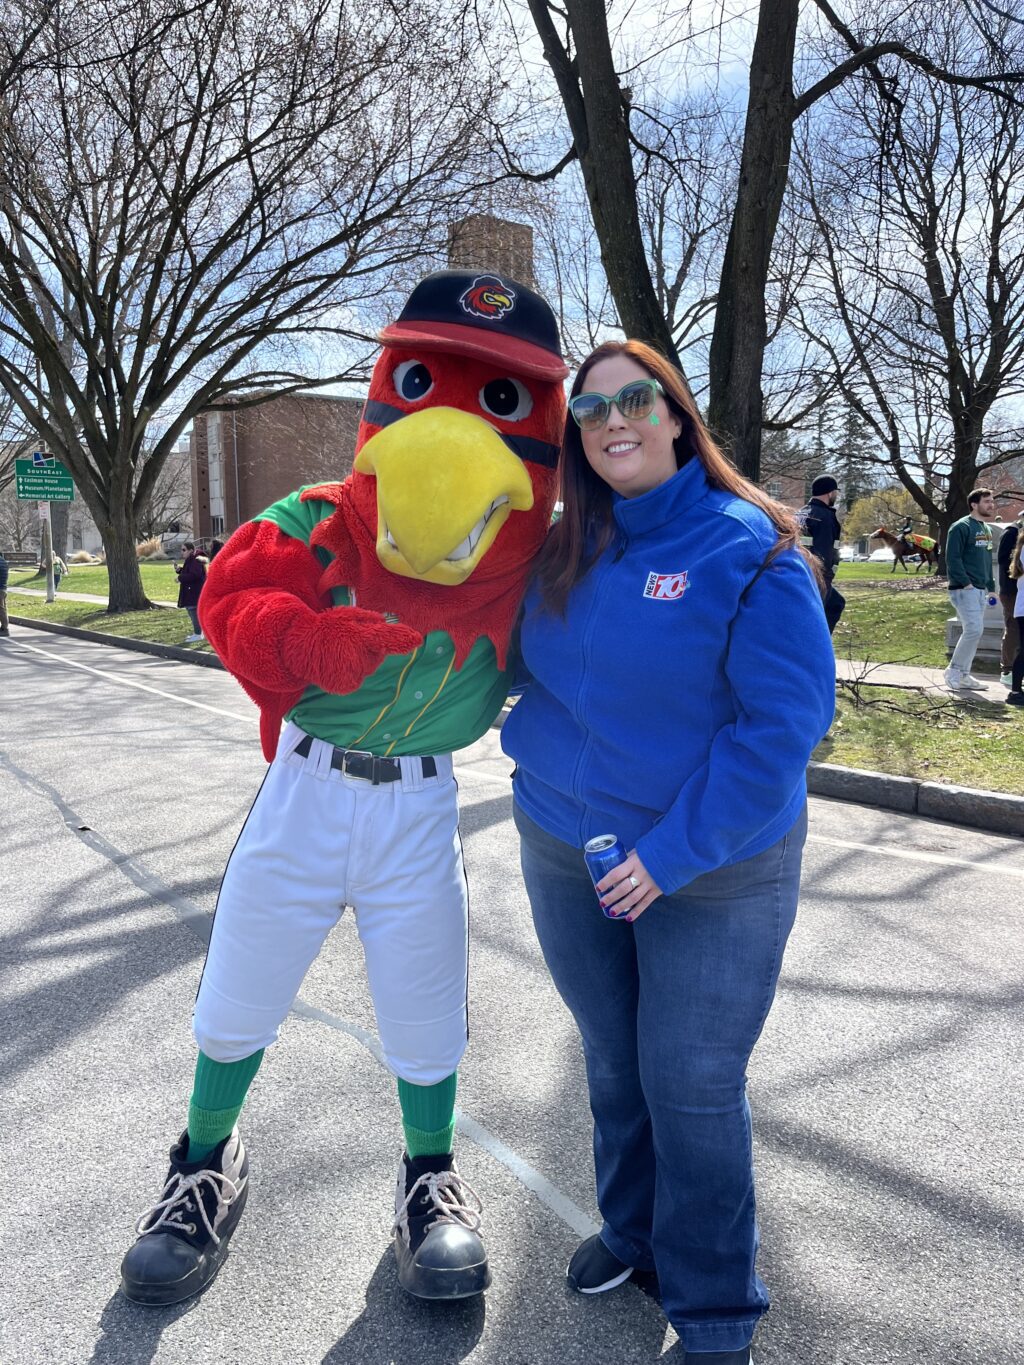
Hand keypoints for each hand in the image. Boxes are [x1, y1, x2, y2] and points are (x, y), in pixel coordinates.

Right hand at [295, 606, 422, 695]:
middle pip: (378, 655)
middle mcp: (357, 656)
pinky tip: (336, 665)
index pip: (385, 636)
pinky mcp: (346, 686)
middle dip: (368, 649)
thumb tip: (384, 622)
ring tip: (338, 653)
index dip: (402, 638)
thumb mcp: (346, 615)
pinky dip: (351, 673)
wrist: (297, 647)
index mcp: (358, 636)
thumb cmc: (325, 629)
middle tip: (346, 642)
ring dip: (358, 661)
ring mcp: (352, 674)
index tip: (417, 639)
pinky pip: (358, 678)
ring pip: (368, 667)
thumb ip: (368, 619)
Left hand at [596, 851, 662, 922]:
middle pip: (623, 888)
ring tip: (611, 912)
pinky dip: (636, 912)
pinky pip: (645, 903)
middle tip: (602, 903)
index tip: (598, 887)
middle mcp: (640, 874)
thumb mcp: (638, 852)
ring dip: (621, 906)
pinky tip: (628, 918)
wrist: (674, 855)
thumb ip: (628, 860)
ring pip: (633, 898)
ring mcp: (649, 884)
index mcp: (633, 863)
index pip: (616, 874)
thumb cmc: (652, 851)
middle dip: (611, 897)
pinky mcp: (656, 891)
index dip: (606, 882)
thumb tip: (616, 868)